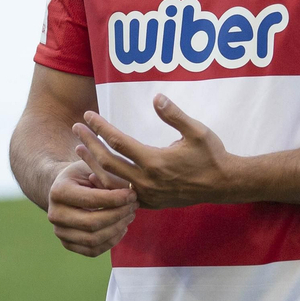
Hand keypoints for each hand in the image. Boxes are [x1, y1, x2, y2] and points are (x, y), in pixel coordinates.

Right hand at [47, 158, 136, 256]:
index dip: (116, 199)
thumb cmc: (84, 174)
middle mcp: (55, 214)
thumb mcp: (94, 167)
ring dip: (117, 229)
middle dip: (118, 215)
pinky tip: (121, 227)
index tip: (133, 194)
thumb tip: (129, 190)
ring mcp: (59, 232)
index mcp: (58, 191)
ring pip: (93, 240)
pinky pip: (93, 250)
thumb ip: (108, 177)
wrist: (66, 188)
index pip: (91, 199)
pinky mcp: (68, 244)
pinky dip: (111, 241)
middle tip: (134, 205)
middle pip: (92, 223)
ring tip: (130, 215)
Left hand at [74, 95, 236, 208]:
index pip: (118, 142)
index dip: (100, 127)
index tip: (88, 115)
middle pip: (108, 161)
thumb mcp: (197, 131)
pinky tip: (95, 172)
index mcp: (156, 161)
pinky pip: (120, 193)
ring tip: (79, 149)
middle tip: (76, 128)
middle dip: (90, 142)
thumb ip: (175, 115)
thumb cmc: (211, 155)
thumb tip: (156, 97)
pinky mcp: (150, 202)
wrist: (223, 185)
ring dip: (93, 163)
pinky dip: (106, 182)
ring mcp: (147, 194)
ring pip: (110, 180)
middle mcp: (147, 181)